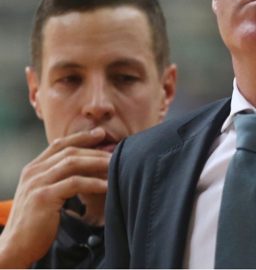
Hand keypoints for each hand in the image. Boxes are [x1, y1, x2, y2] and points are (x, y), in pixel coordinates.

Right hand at [0, 128, 109, 267]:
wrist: (15, 246)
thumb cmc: (35, 222)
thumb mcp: (43, 193)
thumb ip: (56, 178)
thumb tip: (85, 165)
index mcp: (33, 169)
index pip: (59, 144)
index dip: (81, 137)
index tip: (101, 133)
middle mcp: (33, 172)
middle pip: (70, 152)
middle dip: (95, 150)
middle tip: (116, 151)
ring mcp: (37, 183)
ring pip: (73, 163)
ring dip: (97, 163)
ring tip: (115, 165)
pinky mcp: (44, 197)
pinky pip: (75, 183)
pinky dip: (94, 182)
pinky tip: (107, 185)